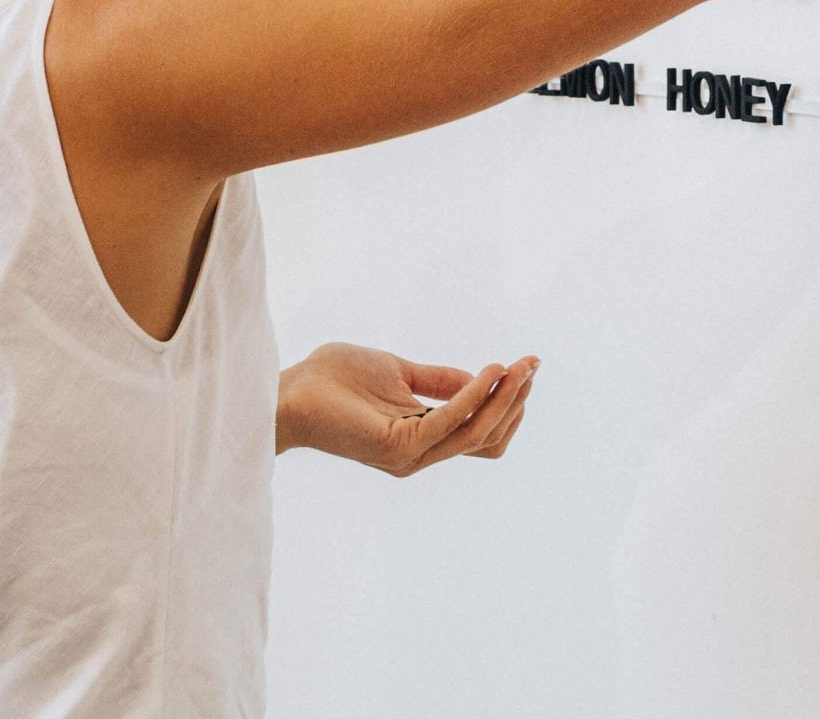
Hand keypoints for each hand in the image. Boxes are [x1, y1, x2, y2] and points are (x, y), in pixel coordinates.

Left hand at [276, 341, 539, 475]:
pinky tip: (490, 371)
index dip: (508, 406)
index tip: (526, 367)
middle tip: (533, 365)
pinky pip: (450, 420)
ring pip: (475, 434)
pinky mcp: (397, 445)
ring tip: (520, 366)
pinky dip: (476, 396)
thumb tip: (479, 378)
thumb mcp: (398, 373)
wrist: (286, 390)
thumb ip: (436, 381)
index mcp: (420, 439)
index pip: (480, 436)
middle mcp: (418, 454)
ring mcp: (409, 454)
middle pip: (487, 440)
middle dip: (515, 402)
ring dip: (504, 400)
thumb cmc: (332, 380)